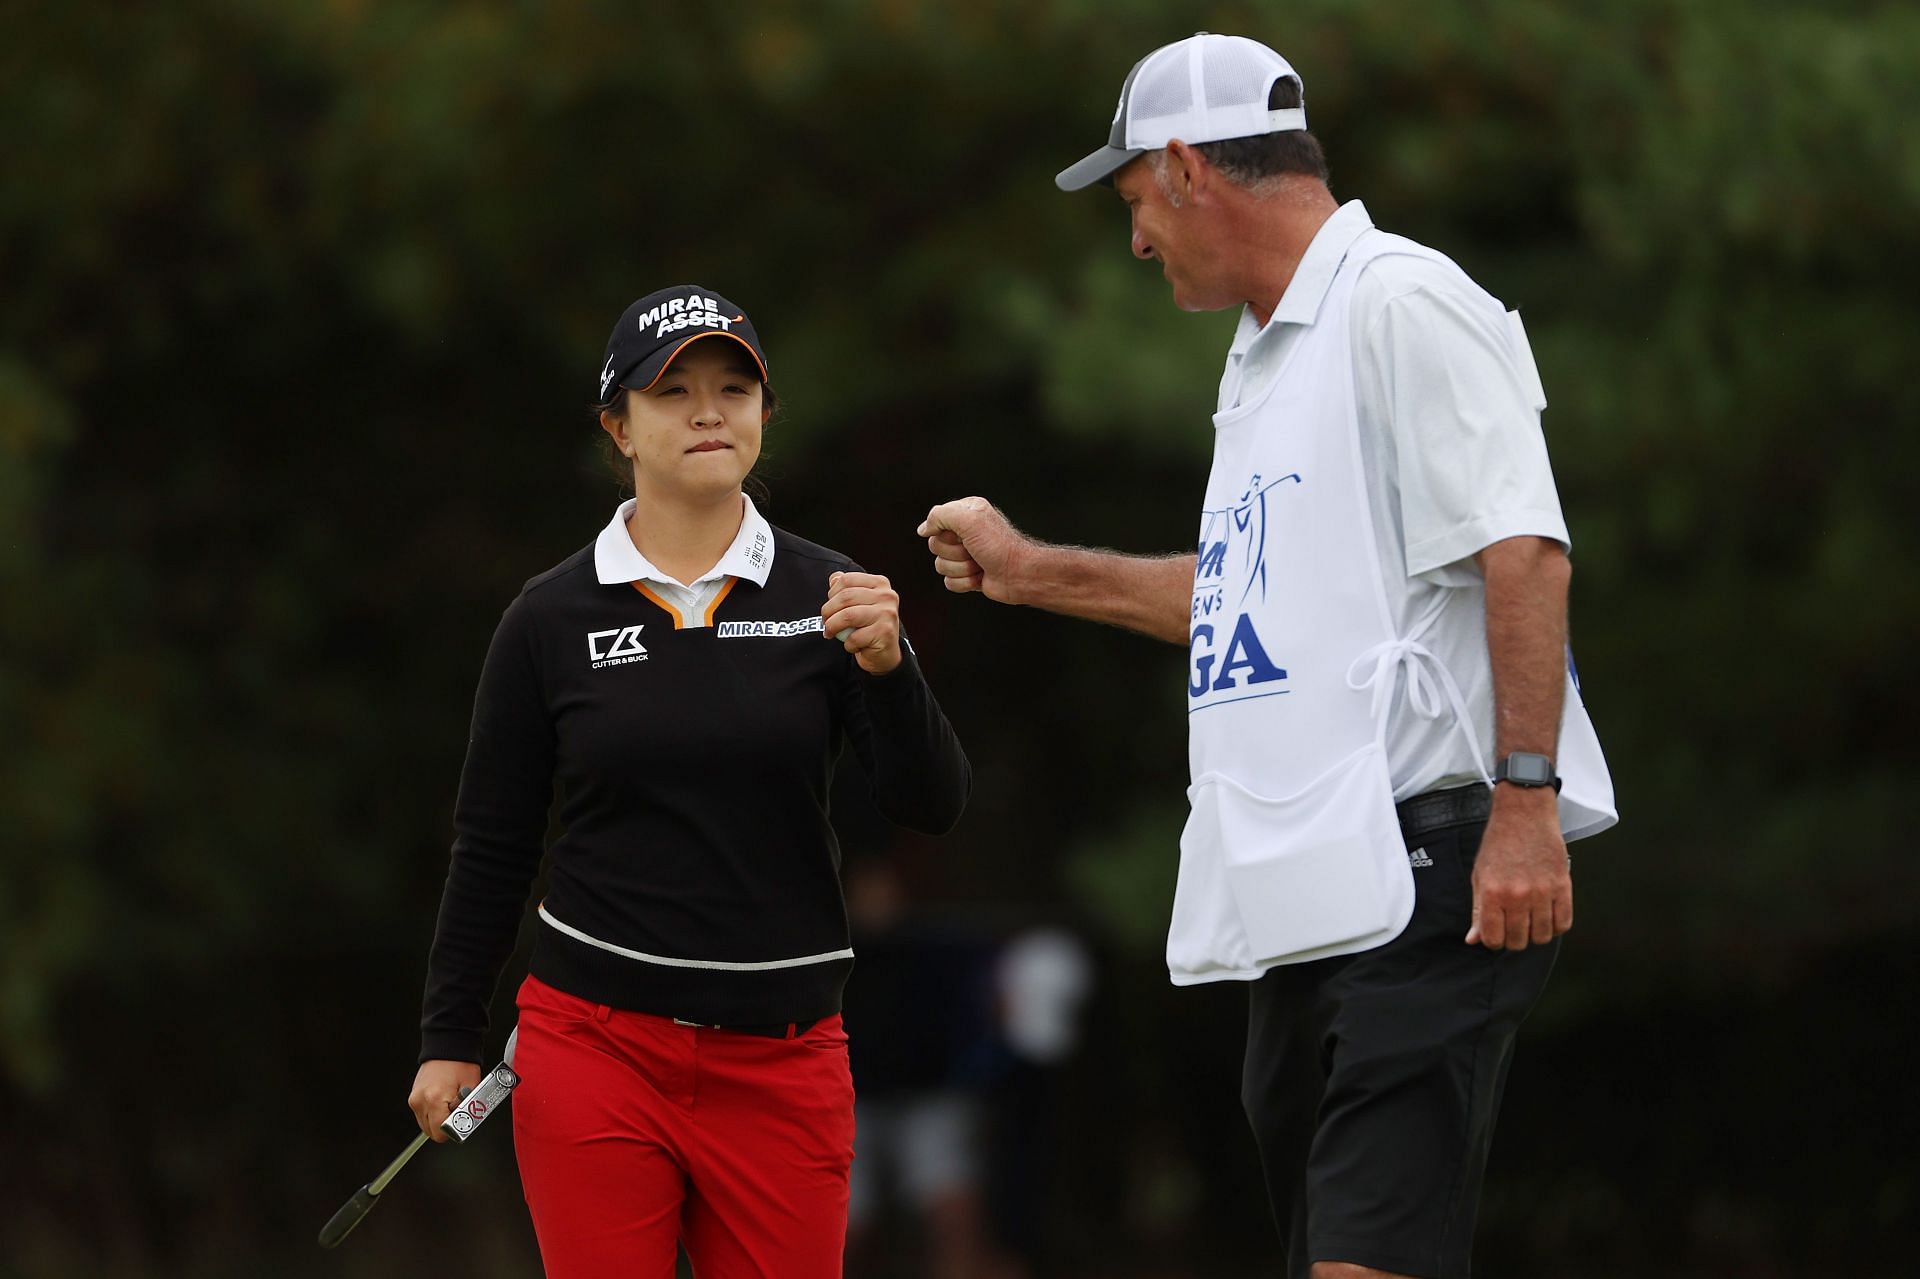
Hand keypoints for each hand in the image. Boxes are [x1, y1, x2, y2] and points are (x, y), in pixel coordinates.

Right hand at [409, 1059, 481, 1142]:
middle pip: (430, 1132)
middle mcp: (420, 1101)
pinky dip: (433, 1113)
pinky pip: (422, 1115)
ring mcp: (414, 1099)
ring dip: (438, 1121)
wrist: (448, 1044)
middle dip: (445, 1127)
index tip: (461, 1122)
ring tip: (449, 1104)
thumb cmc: (461, 1063)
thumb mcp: (472, 1088)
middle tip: (457, 1112)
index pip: (439, 1133)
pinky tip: (443, 1101)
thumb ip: (467, 1110)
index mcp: (434, 1099)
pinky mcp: (413, 1097)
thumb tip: (465, 1124)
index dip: (453, 1131)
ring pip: (425, 1125)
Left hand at [821, 571, 902, 674]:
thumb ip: (847, 589)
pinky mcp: (885, 632)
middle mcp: (887, 595)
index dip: (832, 593)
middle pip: (846, 597)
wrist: (885, 653)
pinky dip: (848, 644)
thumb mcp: (858, 604)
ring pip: (848, 616)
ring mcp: (887, 613)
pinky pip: (855, 637)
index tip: (830, 606)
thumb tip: (834, 577)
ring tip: (829, 633)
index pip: (847, 580)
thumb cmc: (868, 626)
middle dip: (828, 611)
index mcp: (880, 583)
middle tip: (824, 622)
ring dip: (833, 627)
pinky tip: (852, 645)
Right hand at [917, 496, 1028, 602]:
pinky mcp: (966, 575)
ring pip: (940, 565)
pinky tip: (979, 577)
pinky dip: (964, 582)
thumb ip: (940, 516)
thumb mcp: (969, 519)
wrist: (1018, 574)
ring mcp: (965, 555)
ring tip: (979, 564)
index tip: (961, 535)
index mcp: (966, 513)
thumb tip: (924, 529)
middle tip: (973, 550)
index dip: (946, 532)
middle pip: (935, 545)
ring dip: (961, 568)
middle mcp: (964, 532)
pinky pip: (948, 582)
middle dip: (955, 552)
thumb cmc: (1000, 546)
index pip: (936, 521)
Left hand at [1464, 787, 1572, 950]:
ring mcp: (1542, 891)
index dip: (1493, 941)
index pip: (1493, 939)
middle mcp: (1517, 895)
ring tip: (1530, 920)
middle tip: (1513, 926)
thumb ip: (1478, 910)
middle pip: (1518, 941)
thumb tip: (1473, 940)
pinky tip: (1547, 915)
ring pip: (1542, 937)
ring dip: (1535, 934)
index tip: (1496, 932)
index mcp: (1492, 892)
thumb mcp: (1480, 876)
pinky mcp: (1563, 886)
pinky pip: (1563, 923)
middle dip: (1513, 939)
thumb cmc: (1499, 844)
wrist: (1524, 814)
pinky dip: (1555, 926)